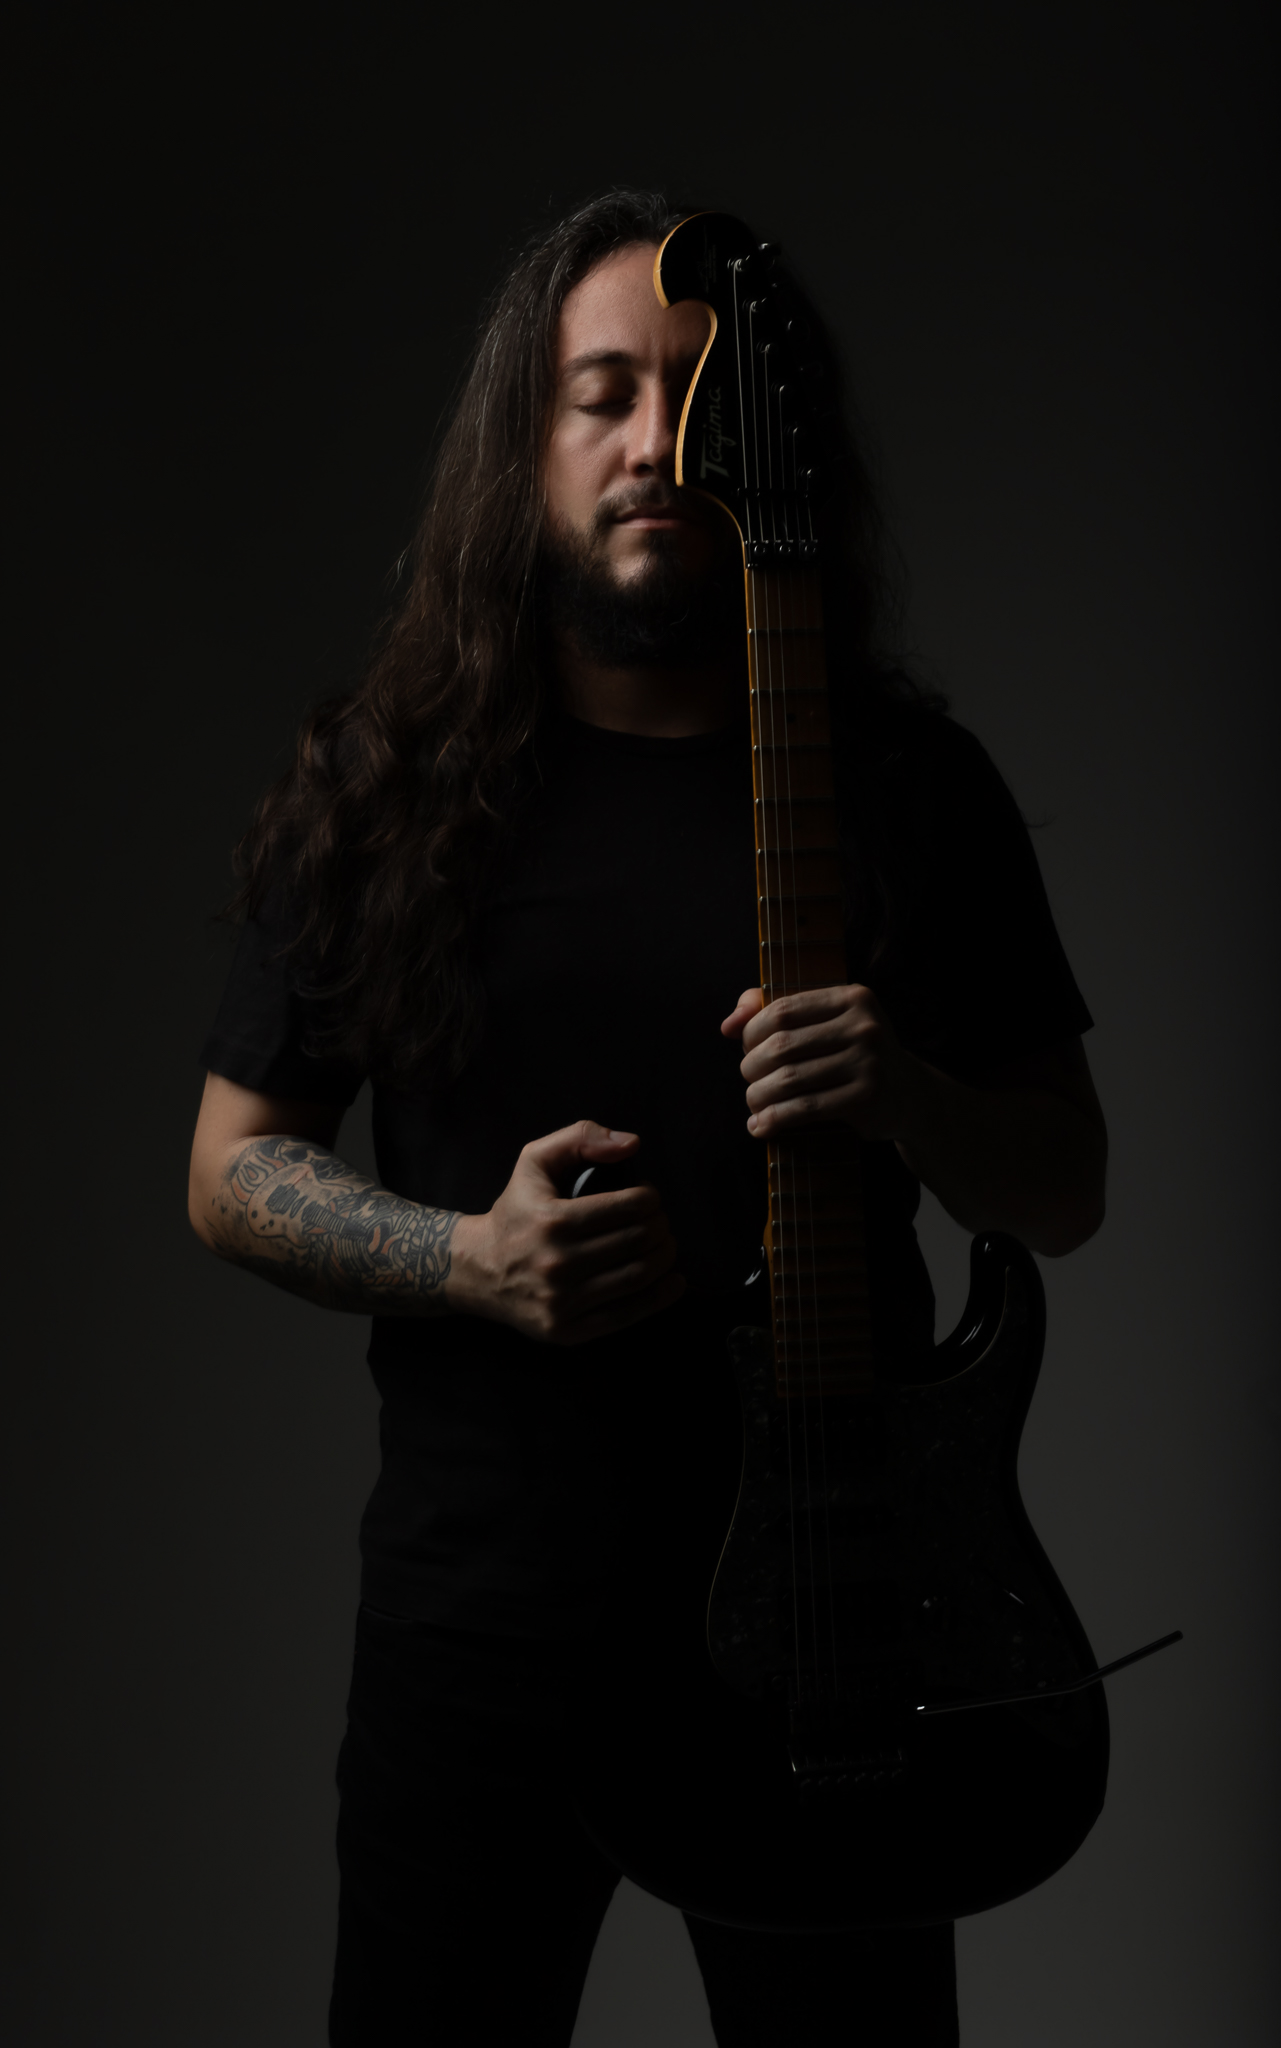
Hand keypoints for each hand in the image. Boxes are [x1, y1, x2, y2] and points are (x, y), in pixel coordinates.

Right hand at [449, 1121, 684, 1344]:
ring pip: (637, 1277)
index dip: (650, 1199)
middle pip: (637, 1242)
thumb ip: (581, 1137)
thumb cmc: (515, 1211)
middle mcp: (556, 1263)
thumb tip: (632, 1144)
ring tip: (664, 1245)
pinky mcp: (565, 1330)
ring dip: (664, 1257)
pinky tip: (673, 1281)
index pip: (628, 1207)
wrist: (477, 1269)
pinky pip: (626, 1315)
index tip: (649, 1198)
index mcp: (552, 1220)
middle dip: (660, 1227)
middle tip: (659, 1221)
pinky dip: (659, 1297)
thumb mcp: (534, 1161)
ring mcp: (561, 1301)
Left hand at [721, 985, 919, 1141]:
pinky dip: (776, 1119)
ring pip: (790, 1079)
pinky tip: (761, 1127)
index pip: (783, 1010)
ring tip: (754, 1106)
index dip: (752, 1033)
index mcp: (852, 998)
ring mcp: (869, 1062)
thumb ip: (772, 1012)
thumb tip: (728, 1025)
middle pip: (783, 1045)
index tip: (746, 1051)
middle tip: (750, 1082)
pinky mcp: (867, 1098)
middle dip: (753, 1068)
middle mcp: (864, 1026)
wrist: (908, 1094)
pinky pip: (806, 1108)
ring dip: (759, 1097)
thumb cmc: (853, 1054)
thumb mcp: (824, 1023)